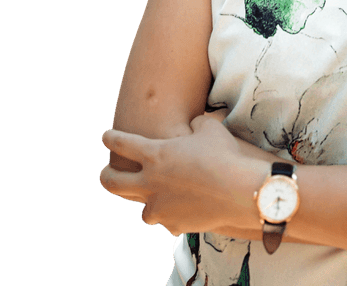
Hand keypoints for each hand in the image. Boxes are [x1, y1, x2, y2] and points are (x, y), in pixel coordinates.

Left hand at [100, 112, 263, 236]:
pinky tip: (184, 210)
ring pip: (141, 209)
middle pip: (112, 183)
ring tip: (153, 197)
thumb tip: (193, 125)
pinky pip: (167, 222)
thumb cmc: (224, 155)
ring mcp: (159, 207)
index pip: (122, 144)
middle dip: (105, 176)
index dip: (110, 139)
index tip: (105, 137)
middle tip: (105, 173)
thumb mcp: (210, 128)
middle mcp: (150, 182)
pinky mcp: (172, 224)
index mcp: (156, 154)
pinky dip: (172, 215)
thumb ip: (195, 124)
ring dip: (146, 201)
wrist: (239, 191)